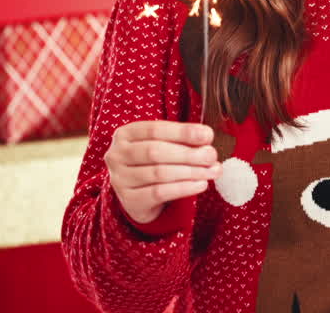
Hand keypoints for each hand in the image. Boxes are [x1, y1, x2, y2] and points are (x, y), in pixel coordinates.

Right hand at [105, 120, 219, 224]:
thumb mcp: (162, 145)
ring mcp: (120, 179)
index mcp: (125, 134)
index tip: (207, 135)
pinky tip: (201, 184)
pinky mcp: (129, 200)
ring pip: (159, 173)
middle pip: (156, 151)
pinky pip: (160, 193)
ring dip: (191, 171)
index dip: (183, 132)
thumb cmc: (153, 162)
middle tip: (212, 156)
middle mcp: (117, 155)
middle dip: (189, 153)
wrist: (138, 195)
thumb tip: (206, 138)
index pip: (155, 129)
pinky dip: (184, 188)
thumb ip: (182, 139)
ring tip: (212, 171)